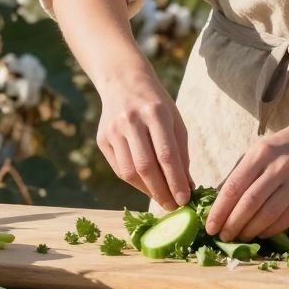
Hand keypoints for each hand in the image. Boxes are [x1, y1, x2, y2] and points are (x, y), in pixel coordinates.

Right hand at [95, 74, 191, 210]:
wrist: (123, 82)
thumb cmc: (156, 104)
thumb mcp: (175, 120)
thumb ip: (181, 152)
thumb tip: (187, 185)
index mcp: (155, 112)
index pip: (166, 154)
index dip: (175, 180)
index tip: (185, 199)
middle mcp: (131, 121)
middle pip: (146, 166)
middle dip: (161, 191)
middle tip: (173, 207)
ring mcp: (113, 130)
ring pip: (129, 171)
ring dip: (147, 191)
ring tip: (162, 199)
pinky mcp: (102, 139)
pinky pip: (119, 168)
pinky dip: (135, 182)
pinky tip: (147, 186)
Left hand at [205, 115, 288, 240]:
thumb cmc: (286, 146)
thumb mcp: (260, 150)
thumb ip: (240, 173)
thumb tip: (217, 202)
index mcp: (260, 153)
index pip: (233, 187)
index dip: (219, 211)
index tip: (209, 227)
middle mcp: (279, 166)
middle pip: (249, 203)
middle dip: (232, 225)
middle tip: (223, 237)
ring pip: (268, 214)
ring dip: (251, 230)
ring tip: (241, 237)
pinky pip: (288, 218)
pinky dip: (271, 230)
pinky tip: (262, 233)